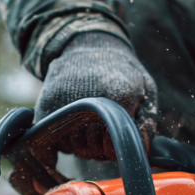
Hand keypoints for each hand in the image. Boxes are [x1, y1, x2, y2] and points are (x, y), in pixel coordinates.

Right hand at [34, 32, 157, 160]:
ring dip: (80, 145)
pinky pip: (53, 138)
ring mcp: (64, 102)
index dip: (114, 150)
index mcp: (119, 97)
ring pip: (70, 147)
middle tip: (101, 135)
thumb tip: (143, 152)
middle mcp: (89, 100)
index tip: (115, 140)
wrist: (90, 42)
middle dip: (97, 150)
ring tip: (88, 128)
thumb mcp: (146, 90)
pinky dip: (62, 140)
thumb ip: (147, 124)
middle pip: (90, 151)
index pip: (112, 147)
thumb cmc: (123, 72)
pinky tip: (73, 126)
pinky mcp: (46, 103)